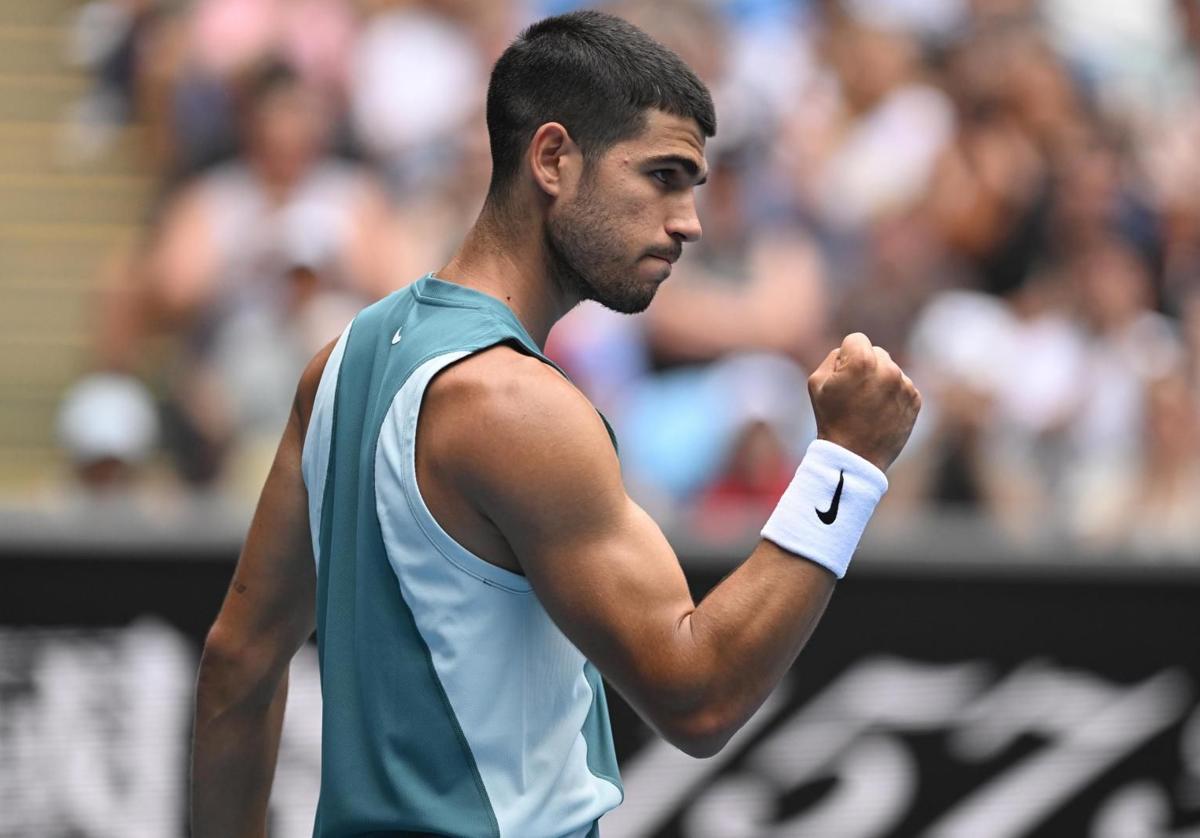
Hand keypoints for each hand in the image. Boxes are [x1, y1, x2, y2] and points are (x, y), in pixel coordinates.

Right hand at [808, 333, 921, 471]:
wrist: (854, 456)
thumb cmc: (831, 418)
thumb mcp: (816, 382)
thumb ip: (834, 356)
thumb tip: (851, 351)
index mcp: (862, 361)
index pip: (856, 339)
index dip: (846, 357)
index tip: (843, 377)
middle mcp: (888, 369)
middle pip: (876, 352)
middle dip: (866, 365)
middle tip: (855, 392)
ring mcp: (904, 384)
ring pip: (891, 369)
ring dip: (880, 380)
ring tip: (867, 405)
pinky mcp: (915, 399)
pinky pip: (902, 385)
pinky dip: (893, 395)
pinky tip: (880, 412)